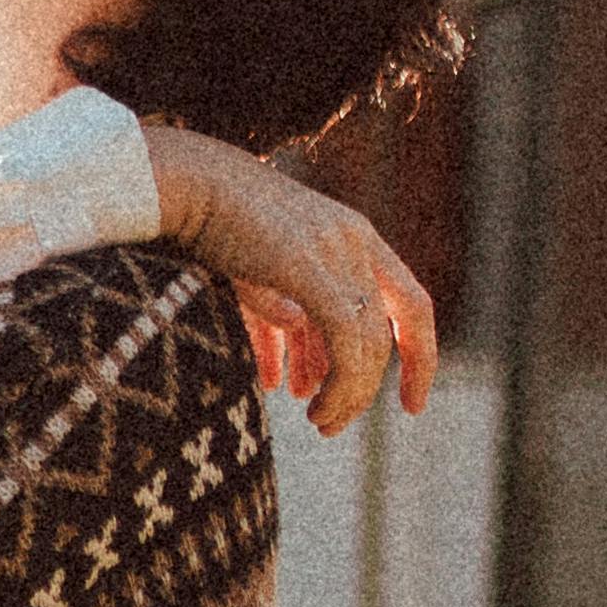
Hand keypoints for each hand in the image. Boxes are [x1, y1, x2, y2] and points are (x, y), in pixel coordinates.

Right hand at [140, 123, 434, 437]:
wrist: (186, 181)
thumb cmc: (214, 225)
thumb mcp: (263, 276)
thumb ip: (286, 323)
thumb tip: (293, 382)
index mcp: (357, 236)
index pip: (413, 305)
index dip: (419, 358)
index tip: (411, 406)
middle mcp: (356, 242)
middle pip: (379, 338)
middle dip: (359, 391)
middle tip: (327, 424)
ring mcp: (335, 252)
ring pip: (364, 345)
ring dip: (343, 393)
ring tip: (316, 420)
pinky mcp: (309, 266)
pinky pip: (343, 340)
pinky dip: (333, 380)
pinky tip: (301, 400)